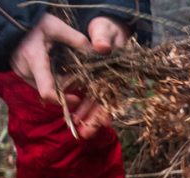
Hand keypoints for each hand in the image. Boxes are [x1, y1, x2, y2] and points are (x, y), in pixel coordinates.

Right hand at [10, 14, 92, 104]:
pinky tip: (59, 68)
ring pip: (47, 87)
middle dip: (67, 87)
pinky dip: (52, 80)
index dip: (63, 100)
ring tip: (70, 70)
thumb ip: (75, 39)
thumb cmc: (33, 24)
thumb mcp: (55, 26)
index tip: (77, 99)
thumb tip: (96, 51)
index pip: (47, 91)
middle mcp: (27, 72)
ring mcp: (23, 75)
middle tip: (80, 77)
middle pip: (51, 90)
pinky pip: (41, 83)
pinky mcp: (24, 76)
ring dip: (60, 83)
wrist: (10, 23)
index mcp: (34, 61)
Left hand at [69, 17, 130, 137]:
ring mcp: (100, 84)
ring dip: (86, 118)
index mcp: (116, 71)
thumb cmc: (107, 29)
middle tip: (85, 134)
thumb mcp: (105, 30)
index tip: (105, 123)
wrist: (104, 29)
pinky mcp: (90, 83)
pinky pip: (84, 98)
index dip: (109, 108)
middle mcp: (110, 81)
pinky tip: (73, 118)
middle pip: (103, 104)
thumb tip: (102, 47)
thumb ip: (103, 37)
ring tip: (78, 131)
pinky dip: (79, 108)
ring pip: (94, 104)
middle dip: (94, 120)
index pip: (114, 93)